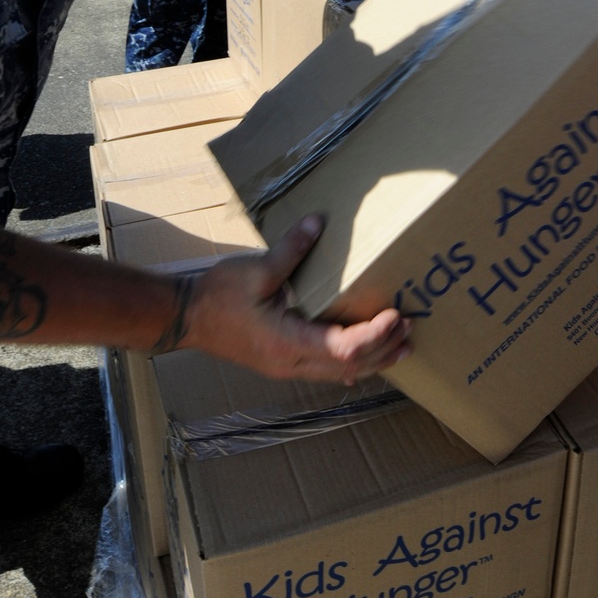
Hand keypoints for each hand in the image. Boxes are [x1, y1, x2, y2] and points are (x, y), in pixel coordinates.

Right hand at [183, 216, 410, 384]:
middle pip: (350, 367)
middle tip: (410, 326)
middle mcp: (291, 363)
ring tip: (401, 343)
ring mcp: (287, 367)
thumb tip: (317, 225)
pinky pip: (327, 369)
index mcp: (287, 342)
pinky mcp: (283, 363)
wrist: (187, 317)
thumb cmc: (218, 295)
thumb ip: (290, 250)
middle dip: (384, 348)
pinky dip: (352, 362)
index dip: (375, 335)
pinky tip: (366, 356)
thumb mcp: (255, 269)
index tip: (396, 314)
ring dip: (373, 359)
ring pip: (341, 373)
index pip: (344, 349)